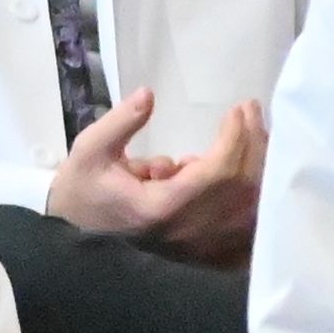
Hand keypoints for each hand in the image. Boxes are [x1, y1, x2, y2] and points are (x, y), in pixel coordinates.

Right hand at [48, 87, 264, 265]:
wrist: (77, 228)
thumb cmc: (83, 188)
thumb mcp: (90, 150)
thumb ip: (120, 123)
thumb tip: (148, 95)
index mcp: (161, 206)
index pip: (215, 172)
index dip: (233, 137)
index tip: (236, 108)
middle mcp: (187, 225)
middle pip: (241, 183)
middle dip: (252, 141)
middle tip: (250, 109)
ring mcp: (199, 236)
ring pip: (249, 198)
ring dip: (256, 161)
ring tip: (251, 129)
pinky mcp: (204, 237)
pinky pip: (244, 211)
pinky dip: (251, 183)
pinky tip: (242, 159)